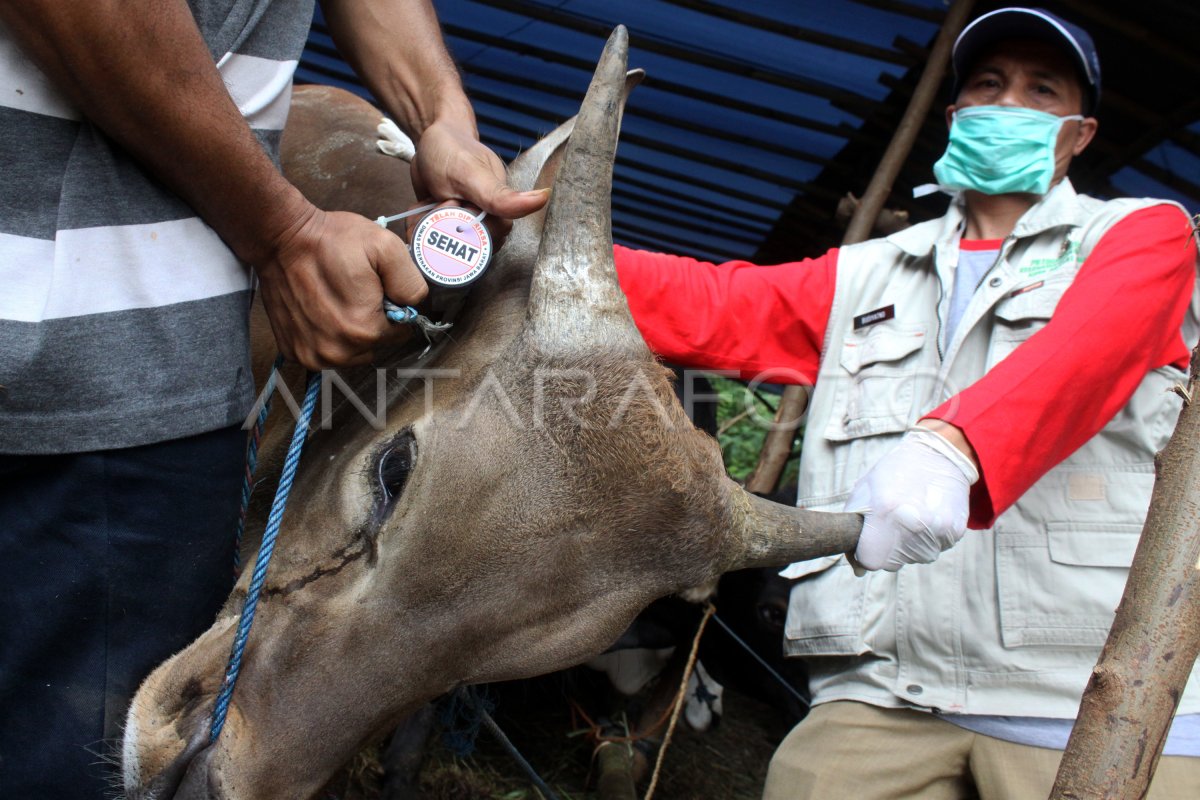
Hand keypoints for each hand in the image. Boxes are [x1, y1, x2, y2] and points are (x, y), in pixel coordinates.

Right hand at [254, 203, 427, 368]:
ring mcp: (313, 355)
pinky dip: (327, 335)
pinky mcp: (295, 351)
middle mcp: (338, 352)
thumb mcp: (386, 247)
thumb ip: (411, 282)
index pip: (400, 332)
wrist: (281, 238)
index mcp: (365, 331)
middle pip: (376, 345)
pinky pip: (325, 352)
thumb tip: (415, 305)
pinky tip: (321, 310)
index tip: (378, 290)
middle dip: (373, 322)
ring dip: (351, 332)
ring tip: (338, 299)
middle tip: (357, 292)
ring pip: (352, 352)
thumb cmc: (332, 240)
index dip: (393, 309)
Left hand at [409, 117, 548, 241]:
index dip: (465, 233)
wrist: (429, 139)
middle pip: (464, 247)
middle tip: (433, 205)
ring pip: (446, 245)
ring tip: (424, 206)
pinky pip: (433, 238)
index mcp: (500, 210)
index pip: (489, 242)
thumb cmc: (452, 149)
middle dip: (443, 231)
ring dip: (428, 229)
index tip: (451, 209)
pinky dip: (421, 226)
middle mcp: (486, 220)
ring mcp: (465, 224)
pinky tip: (421, 208)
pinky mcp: (448, 224)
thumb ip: (500, 196)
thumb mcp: (472, 173)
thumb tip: (542, 199)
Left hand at [847, 427, 978, 570]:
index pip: (870, 560)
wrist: (940, 455)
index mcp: (884, 510)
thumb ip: (854, 526)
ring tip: (911, 517)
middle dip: (886, 550)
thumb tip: (856, 568)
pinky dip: (928, 539)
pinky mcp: (954, 532)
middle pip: (892, 563)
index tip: (868, 544)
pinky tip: (927, 517)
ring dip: (909, 546)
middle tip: (892, 524)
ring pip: (914, 558)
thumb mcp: (864, 489)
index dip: (866, 554)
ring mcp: (936, 529)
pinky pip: (935, 549)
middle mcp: (911, 523)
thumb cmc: (895, 472)